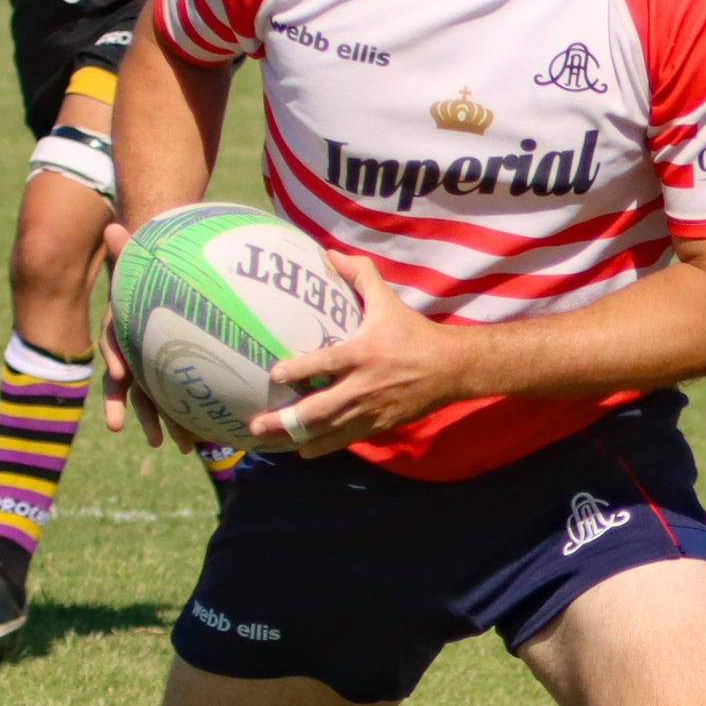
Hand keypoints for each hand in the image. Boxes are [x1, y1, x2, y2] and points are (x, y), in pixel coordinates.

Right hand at [99, 222, 201, 454]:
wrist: (162, 276)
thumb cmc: (154, 268)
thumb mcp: (140, 257)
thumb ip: (127, 246)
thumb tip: (112, 225)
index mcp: (126, 329)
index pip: (115, 346)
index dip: (115, 360)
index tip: (116, 373)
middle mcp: (138, 353)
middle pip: (139, 388)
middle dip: (148, 415)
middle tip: (158, 441)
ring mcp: (157, 364)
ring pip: (164, 400)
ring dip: (174, 424)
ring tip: (189, 448)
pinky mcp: (178, 368)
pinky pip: (189, 392)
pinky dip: (202, 410)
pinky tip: (219, 429)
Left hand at [249, 254, 464, 457]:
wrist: (450, 368)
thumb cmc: (413, 333)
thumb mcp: (387, 300)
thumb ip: (359, 275)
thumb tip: (329, 254)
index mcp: (364, 353)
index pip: (327, 362)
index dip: (301, 369)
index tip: (275, 374)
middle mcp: (363, 386)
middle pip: (320, 409)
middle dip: (286, 420)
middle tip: (256, 424)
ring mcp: (370, 410)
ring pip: (328, 431)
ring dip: (297, 439)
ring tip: (268, 442)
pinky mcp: (377, 425)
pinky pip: (344, 439)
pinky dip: (322, 447)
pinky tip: (301, 451)